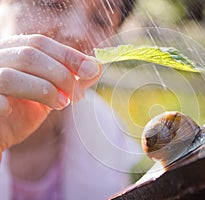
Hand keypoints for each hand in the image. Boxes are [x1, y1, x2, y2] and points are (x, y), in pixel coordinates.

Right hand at [0, 34, 100, 153]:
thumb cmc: (22, 111)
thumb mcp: (51, 93)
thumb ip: (71, 80)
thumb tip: (97, 67)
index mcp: (12, 51)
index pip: (40, 43)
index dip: (69, 55)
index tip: (92, 70)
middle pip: (30, 55)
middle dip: (61, 75)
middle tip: (78, 96)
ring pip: (11, 76)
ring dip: (44, 90)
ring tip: (61, 105)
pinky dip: (8, 105)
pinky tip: (17, 112)